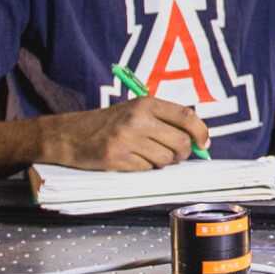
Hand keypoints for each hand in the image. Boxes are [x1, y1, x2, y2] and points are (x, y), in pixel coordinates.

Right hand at [42, 97, 211, 170]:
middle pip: (181, 143)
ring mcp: (127, 140)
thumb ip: (164, 120)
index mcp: (145, 103)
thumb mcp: (135, 110)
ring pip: (166, 160)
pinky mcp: (117, 159)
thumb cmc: (107, 123)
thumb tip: (197, 139)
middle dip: (182, 153)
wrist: (70, 135)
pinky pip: (147, 170)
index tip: (204, 143)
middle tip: (174, 154)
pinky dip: (145, 168)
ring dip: (162, 162)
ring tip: (147, 154)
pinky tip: (132, 159)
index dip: (201, 132)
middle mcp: (138, 119)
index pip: (186, 117)